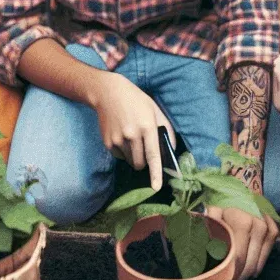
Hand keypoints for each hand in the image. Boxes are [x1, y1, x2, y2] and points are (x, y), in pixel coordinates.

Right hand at [92, 73, 174, 190]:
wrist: (108, 92)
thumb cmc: (136, 100)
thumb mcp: (154, 109)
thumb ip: (166, 128)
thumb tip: (171, 147)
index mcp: (146, 126)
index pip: (153, 154)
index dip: (155, 172)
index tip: (156, 187)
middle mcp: (132, 135)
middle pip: (140, 163)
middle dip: (144, 162)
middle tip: (144, 148)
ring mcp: (118, 139)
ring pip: (130, 161)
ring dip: (134, 156)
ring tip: (132, 138)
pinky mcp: (108, 142)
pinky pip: (120, 156)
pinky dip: (124, 152)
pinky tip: (122, 136)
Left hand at [206, 205, 277, 279]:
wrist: (242, 181)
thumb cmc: (223, 198)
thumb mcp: (212, 209)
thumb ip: (208, 231)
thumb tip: (202, 252)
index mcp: (241, 221)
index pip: (237, 259)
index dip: (229, 275)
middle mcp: (257, 224)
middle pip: (248, 265)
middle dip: (237, 279)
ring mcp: (267, 227)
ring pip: (258, 263)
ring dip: (246, 275)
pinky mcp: (273, 228)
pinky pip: (266, 255)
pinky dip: (257, 265)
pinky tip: (249, 270)